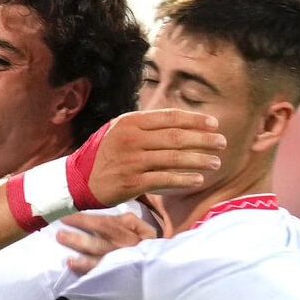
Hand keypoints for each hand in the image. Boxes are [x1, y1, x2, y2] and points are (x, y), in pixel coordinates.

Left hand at [57, 212, 157, 273]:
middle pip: (96, 243)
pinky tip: (72, 266)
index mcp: (126, 233)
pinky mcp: (115, 276)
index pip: (102, 224)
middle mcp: (121, 249)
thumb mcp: (141, 227)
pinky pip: (99, 273)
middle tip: (59, 235)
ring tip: (65, 256)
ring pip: (96, 260)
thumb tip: (103, 213)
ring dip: (79, 258)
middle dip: (77, 239)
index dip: (83, 221)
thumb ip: (125, 219)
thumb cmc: (144, 243)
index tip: (66, 217)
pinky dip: (85, 270)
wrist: (158, 267)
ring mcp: (118, 264)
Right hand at [75, 109, 224, 206]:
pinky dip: (183, 179)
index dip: (194, 120)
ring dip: (198, 160)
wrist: (77, 180)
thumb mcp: (119, 131)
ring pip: (173, 159)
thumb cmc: (103, 155)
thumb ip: (144, 126)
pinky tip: (198, 179)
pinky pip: (164, 179)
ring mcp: (131, 161)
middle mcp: (131, 139)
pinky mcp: (132, 182)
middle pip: (175, 137)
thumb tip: (179, 123)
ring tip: (215, 162)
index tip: (214, 123)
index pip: (169, 117)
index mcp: (130, 123)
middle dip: (203, 140)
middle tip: (222, 142)